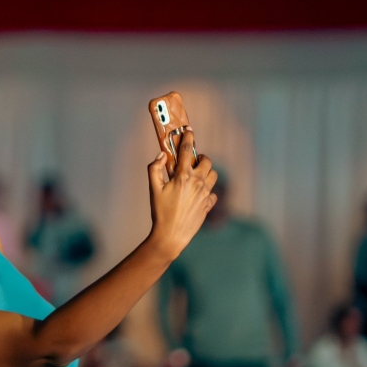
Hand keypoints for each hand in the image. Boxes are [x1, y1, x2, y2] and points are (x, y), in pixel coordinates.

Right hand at [147, 130, 217, 259]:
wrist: (171, 235)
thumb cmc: (160, 212)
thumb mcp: (153, 189)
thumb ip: (154, 169)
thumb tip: (161, 155)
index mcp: (183, 176)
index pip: (187, 150)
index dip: (188, 138)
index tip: (189, 130)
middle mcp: (197, 182)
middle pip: (206, 161)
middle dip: (200, 158)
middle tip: (192, 161)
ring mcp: (205, 193)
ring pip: (213, 175)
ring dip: (206, 172)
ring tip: (197, 176)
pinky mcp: (208, 204)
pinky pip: (213, 193)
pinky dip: (207, 191)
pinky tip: (198, 194)